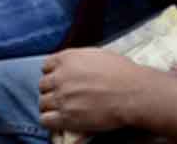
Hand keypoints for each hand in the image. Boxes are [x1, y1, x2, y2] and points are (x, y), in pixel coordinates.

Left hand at [39, 48, 159, 135]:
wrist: (133, 93)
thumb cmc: (122, 73)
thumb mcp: (97, 55)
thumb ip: (79, 59)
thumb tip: (73, 64)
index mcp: (67, 58)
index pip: (46, 66)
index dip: (53, 74)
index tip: (59, 80)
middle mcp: (60, 77)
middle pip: (43, 85)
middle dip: (51, 90)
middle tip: (62, 96)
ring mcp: (62, 97)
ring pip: (42, 103)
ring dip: (50, 106)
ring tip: (61, 110)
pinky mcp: (66, 117)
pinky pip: (45, 120)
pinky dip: (50, 121)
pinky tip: (59, 121)